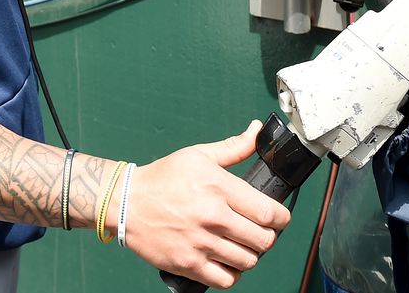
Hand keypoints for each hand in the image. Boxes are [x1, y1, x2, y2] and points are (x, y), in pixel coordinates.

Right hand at [123, 121, 290, 288]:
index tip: (279, 218)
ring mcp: (200, 243)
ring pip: (248, 261)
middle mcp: (212, 217)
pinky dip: (233, 274)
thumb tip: (257, 130)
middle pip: (263, 240)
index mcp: (219, 187)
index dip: (282, 218)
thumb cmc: (163, 178)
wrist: (126, 202)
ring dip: (251, 255)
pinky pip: (226, 280)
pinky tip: (227, 261)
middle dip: (268, 237)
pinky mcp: (188, 264)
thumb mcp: (199, 155)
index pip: (268, 212)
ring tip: (243, 245)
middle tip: (261, 231)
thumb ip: (234, 147)